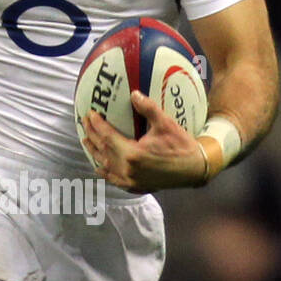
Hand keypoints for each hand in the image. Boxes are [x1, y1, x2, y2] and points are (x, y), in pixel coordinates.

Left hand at [82, 90, 218, 191]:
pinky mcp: (136, 186)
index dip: (97, 125)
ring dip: (94, 153)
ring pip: (106, 166)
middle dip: (92, 136)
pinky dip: (105, 172)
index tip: (90, 114)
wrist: (195, 169)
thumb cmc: (181, 145)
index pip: (107, 137)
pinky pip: (115, 180)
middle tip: (85, 123)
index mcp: (133, 154)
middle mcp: (128, 170)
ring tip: (86, 141)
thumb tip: (134, 94)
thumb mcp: (166, 123)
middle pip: (103, 151)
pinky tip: (99, 167)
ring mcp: (131, 180)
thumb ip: (148, 108)